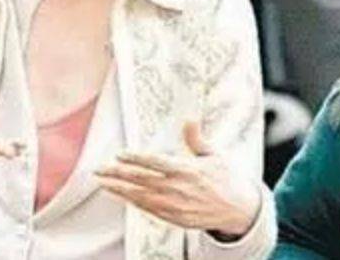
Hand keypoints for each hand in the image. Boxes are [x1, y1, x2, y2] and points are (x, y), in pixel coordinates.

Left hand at [95, 122, 260, 236]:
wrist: (240, 210)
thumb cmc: (227, 178)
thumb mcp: (215, 155)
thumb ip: (197, 139)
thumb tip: (188, 120)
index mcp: (188, 170)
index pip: (155, 163)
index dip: (135, 159)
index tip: (119, 154)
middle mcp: (179, 189)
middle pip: (142, 181)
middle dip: (117, 175)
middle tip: (98, 169)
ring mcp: (176, 207)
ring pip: (141, 198)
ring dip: (120, 190)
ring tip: (103, 183)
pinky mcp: (176, 219)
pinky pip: (150, 210)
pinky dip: (134, 203)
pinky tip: (123, 196)